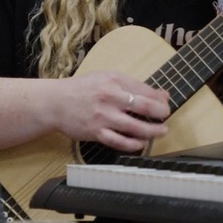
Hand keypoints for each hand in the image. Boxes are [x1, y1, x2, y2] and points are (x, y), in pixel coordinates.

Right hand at [51, 71, 169, 152]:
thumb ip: (133, 86)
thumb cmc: (82, 89)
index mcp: (114, 80)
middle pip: (144, 107)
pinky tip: (141, 143)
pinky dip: (133, 144)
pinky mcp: (96, 132)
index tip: (165, 105)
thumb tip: (161, 94)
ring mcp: (103, 116)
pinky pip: (119, 142)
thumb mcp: (107, 78)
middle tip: (166, 118)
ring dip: (152, 131)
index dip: (160, 99)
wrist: (56, 102)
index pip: (145, 90)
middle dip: (161, 114)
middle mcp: (110, 97)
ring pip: (135, 127)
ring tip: (161, 132)